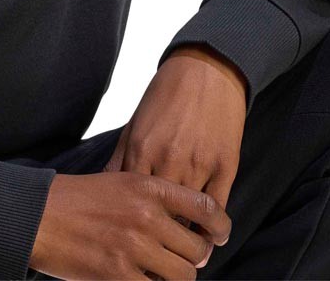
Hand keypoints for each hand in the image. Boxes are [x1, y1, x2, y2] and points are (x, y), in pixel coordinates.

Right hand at [30, 169, 231, 280]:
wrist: (41, 216)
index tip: (219, 235)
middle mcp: (145, 215)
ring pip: (183, 276)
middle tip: (180, 258)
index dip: (220, 226)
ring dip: (175, 278)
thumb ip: (156, 197)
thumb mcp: (123, 181)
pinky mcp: (118, 275)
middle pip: (197, 249)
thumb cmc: (82, 198)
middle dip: (193, 259)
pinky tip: (140, 277)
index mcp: (149, 187)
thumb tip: (194, 221)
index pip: (205, 207)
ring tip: (159, 271)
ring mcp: (133, 247)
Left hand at [101, 45, 246, 270]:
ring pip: (189, 220)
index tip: (128, 249)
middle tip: (156, 264)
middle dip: (157, 244)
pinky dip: (214, 230)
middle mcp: (168, 158)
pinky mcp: (225, 164)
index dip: (129, 230)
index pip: (130, 204)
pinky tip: (211, 240)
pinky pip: (217, 208)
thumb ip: (121, 157)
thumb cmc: (166, 96)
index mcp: (141, 148)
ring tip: (184, 261)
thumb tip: (104, 190)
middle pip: (159, 218)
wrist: (206, 69)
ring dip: (186, 244)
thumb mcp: (136, 122)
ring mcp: (198, 162)